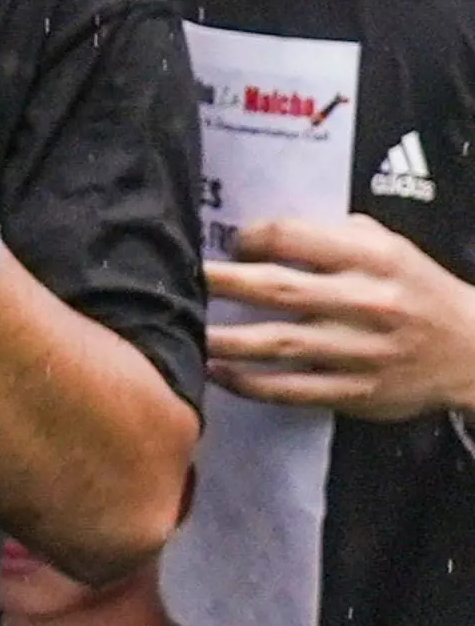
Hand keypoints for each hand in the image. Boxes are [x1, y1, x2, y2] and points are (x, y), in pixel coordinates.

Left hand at [204, 212, 474, 420]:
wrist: (474, 351)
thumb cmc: (420, 291)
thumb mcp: (392, 249)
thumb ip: (338, 236)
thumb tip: (269, 233)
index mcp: (374, 260)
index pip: (296, 239)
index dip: (253, 237)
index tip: (233, 241)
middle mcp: (365, 303)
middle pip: (277, 290)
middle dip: (220, 283)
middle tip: (180, 278)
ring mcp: (359, 351)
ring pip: (276, 344)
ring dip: (223, 338)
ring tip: (182, 329)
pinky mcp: (355, 392)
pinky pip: (291, 390)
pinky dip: (249, 383)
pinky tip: (217, 372)